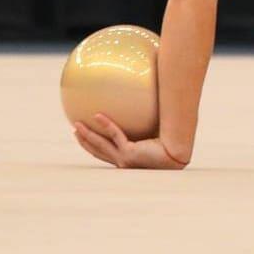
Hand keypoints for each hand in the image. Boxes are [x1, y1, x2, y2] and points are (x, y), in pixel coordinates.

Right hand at [72, 113, 187, 169]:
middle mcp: (124, 162)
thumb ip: (148, 115)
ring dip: (87, 136)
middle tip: (74, 130)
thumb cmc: (174, 140)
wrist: (179, 153)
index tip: (85, 134)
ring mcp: (125, 160)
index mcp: (128, 158)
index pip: (108, 151)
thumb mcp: (155, 128)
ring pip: (101, 146)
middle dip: (85, 142)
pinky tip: (97, 114)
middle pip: (99, 151)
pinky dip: (106, 125)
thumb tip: (146, 91)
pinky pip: (115, 136)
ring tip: (77, 124)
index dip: (95, 144)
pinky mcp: (129, 154)